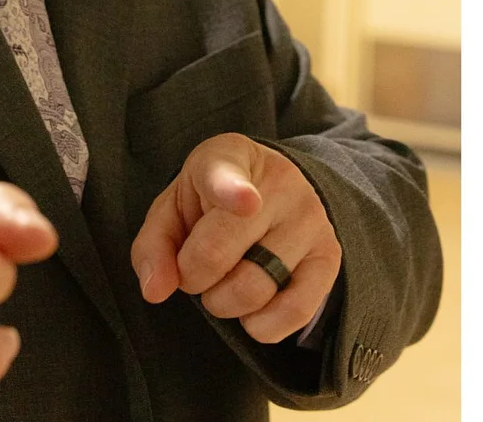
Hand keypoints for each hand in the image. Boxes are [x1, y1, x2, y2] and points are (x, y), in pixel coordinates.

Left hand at [129, 133, 340, 343]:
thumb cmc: (210, 204)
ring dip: (223, 303)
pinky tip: (251, 312)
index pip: (227, 176)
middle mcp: (279, 183)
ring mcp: (310, 218)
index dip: (233, 192)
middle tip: (196, 268)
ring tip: (224, 283)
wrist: (271, 193)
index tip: (245, 203)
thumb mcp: (172, 209)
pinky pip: (296, 310)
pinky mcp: (329, 256)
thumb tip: (156, 290)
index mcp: (229, 157)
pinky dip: (262, 325)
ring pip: (253, 288)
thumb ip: (154, 247)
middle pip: (218, 253)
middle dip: (192, 276)